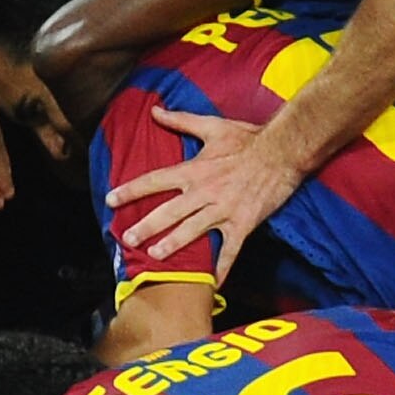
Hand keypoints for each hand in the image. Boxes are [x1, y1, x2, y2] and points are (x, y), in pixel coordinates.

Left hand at [106, 105, 298, 277]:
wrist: (283, 151)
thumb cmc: (248, 138)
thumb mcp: (212, 126)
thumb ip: (181, 120)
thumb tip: (155, 110)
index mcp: (194, 170)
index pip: (155, 180)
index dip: (131, 190)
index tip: (111, 200)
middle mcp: (204, 192)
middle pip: (168, 212)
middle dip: (146, 226)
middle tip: (127, 239)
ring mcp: (223, 210)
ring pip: (193, 232)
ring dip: (173, 245)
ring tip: (154, 257)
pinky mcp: (243, 223)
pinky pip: (230, 250)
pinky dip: (221, 268)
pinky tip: (212, 284)